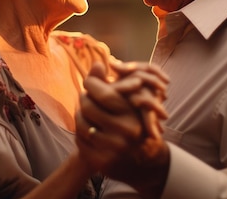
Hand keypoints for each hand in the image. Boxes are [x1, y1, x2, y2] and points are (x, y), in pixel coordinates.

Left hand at [75, 62, 169, 196]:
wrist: (147, 162)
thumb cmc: (136, 123)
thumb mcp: (130, 102)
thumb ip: (111, 83)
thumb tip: (96, 63)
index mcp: (133, 113)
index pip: (104, 93)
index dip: (91, 84)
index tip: (89, 82)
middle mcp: (125, 131)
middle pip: (88, 106)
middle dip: (83, 99)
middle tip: (85, 97)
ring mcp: (113, 149)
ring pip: (81, 123)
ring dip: (79, 115)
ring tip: (84, 112)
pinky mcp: (102, 162)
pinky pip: (79, 140)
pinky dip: (80, 133)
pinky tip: (87, 130)